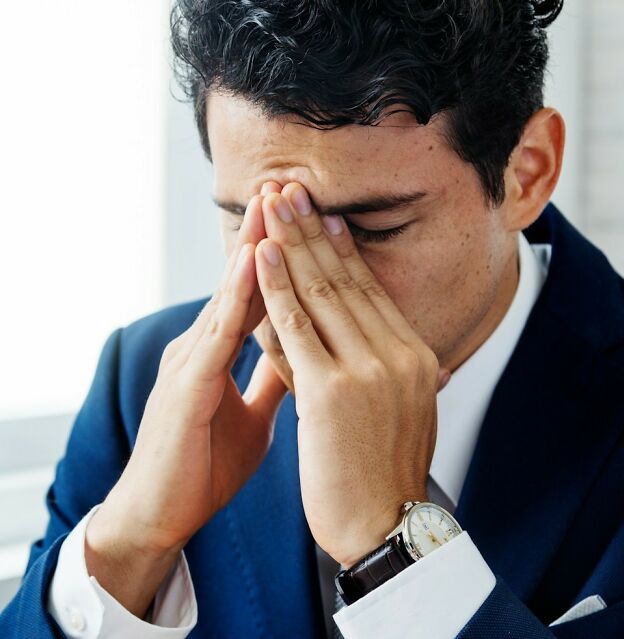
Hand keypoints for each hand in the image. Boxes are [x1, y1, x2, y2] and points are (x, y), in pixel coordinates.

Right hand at [84, 190, 287, 617]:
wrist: (159, 516)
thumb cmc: (203, 463)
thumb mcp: (254, 414)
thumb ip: (275, 378)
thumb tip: (307, 353)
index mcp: (221, 353)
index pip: (261, 294)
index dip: (283, 256)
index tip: (309, 220)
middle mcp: (204, 347)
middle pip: (245, 281)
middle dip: (270, 233)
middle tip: (291, 186)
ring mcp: (191, 362)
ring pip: (229, 295)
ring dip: (252, 247)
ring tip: (272, 202)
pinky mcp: (185, 387)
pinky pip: (217, 335)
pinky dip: (236, 296)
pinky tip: (253, 262)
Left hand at [254, 182, 449, 567]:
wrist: (386, 527)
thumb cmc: (386, 474)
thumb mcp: (405, 412)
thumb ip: (397, 371)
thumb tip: (395, 345)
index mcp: (415, 356)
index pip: (371, 291)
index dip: (343, 249)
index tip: (323, 215)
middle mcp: (398, 354)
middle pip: (347, 280)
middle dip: (314, 230)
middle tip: (292, 189)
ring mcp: (367, 370)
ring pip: (322, 292)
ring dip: (292, 243)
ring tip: (271, 205)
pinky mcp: (332, 391)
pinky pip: (297, 327)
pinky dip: (277, 287)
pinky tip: (262, 255)